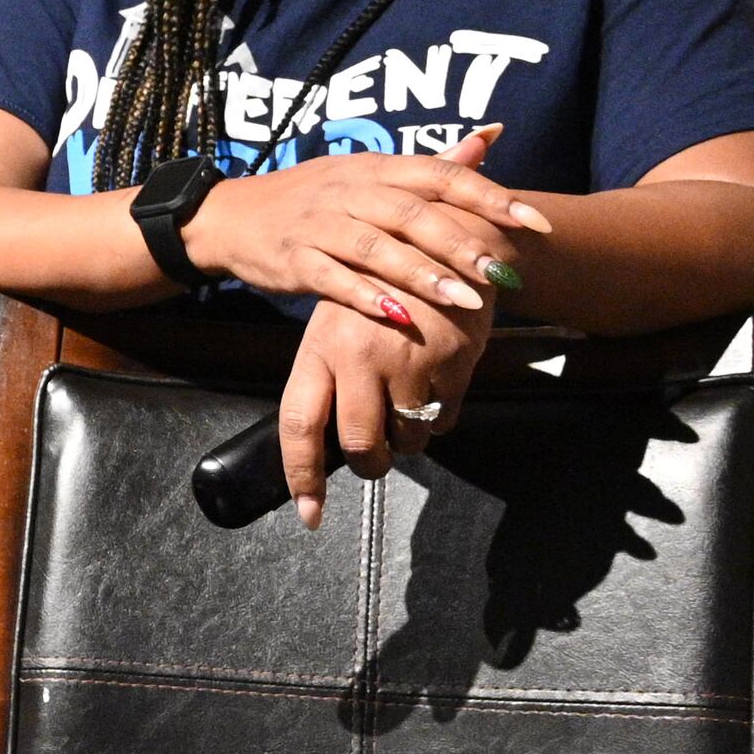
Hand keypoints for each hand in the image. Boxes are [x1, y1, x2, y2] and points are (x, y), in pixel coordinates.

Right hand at [182, 128, 547, 326]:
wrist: (229, 217)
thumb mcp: (368, 173)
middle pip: (413, 214)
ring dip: (422, 275)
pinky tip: (396, 316)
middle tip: (504, 272)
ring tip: (465, 301)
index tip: (534, 223)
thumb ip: (431, 165)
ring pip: (376, 248)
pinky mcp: (293, 260)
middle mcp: (349, 191)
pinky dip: (363, 296)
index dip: (489, 197)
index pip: (441, 175)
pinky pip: (331, 278)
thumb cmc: (311, 200)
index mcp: (375, 168)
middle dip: (462, 243)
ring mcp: (318, 225)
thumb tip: (493, 135)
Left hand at [277, 296, 487, 526]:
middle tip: (376, 460)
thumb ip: (330, 374)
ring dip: (407, 442)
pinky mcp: (455, 362)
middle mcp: (361, 356)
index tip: (310, 513)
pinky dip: (439, 419)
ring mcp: (411, 360)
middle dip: (370, 465)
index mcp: (321, 347)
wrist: (444, 240)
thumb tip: (324, 438)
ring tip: (407, 407)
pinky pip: (445, 420)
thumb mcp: (338, 318)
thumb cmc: (381, 285)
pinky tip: (434, 387)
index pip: (299, 425)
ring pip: (407, 438)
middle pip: (360, 445)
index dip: (301, 476)